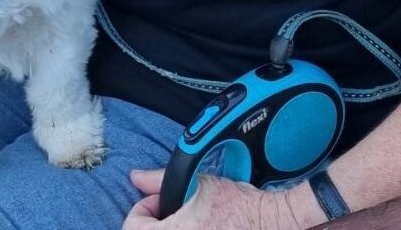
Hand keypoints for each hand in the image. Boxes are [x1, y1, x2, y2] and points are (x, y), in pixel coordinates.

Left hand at [123, 169, 320, 229]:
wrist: (268, 222)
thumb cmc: (237, 205)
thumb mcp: (199, 182)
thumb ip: (161, 179)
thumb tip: (136, 176)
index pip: (132, 228)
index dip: (141, 211)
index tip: (158, 204)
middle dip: (154, 225)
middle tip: (170, 215)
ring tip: (186, 223)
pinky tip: (200, 229)